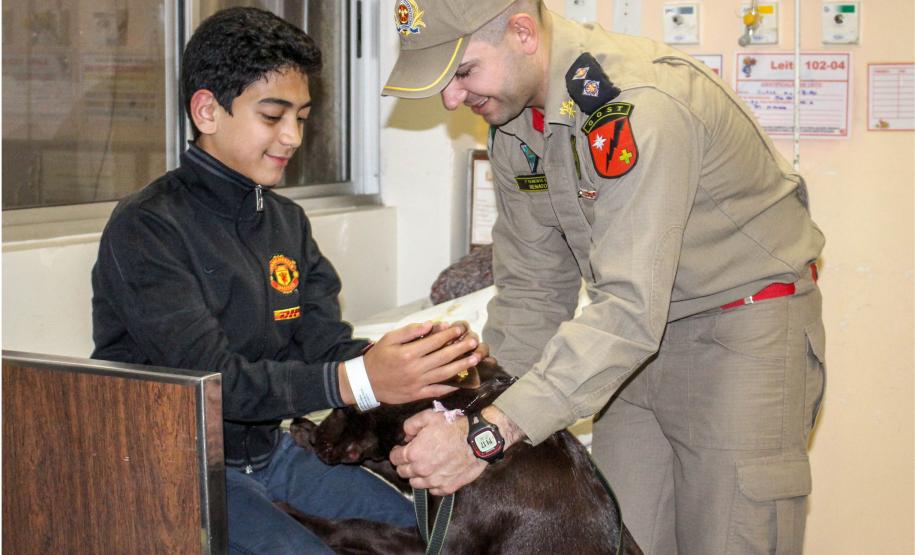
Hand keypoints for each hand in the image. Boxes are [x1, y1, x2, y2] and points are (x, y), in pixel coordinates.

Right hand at [345, 322, 480, 404]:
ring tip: (474, 359)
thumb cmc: (378, 357)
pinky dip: (451, 387)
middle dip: (461, 348)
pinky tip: (463, 381)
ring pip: (445, 374)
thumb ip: (410, 331)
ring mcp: (418, 383)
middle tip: (474, 341)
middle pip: (443, 357)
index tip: (459, 329)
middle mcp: (415, 368)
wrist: (366, 382)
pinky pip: (438, 391)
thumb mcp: (390, 338)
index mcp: (408, 353)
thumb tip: (430, 325)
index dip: (449, 334)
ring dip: (462, 366)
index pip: (434, 341)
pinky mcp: (417, 394)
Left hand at [389, 409, 486, 495]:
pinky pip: (433, 490)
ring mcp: (434, 481)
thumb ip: (411, 425)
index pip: (395, 458)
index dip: (396, 452)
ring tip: (425, 466)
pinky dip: (432, 483)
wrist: (479, 439)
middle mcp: (421, 470)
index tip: (401, 449)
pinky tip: (437, 473)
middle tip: (413, 456)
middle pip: (403, 472)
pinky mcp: (447, 487)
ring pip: (415, 484)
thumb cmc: (454, 426)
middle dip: (405, 464)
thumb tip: (406, 437)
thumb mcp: (429, 416)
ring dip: (416, 475)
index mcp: (413, 453)